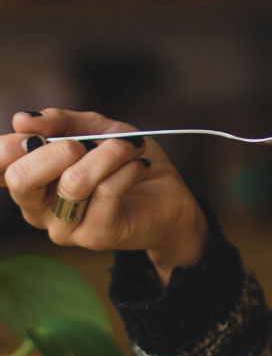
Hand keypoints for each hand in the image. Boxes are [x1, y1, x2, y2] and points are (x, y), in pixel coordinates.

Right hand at [1, 109, 208, 284]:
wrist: (171, 197)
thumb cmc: (127, 162)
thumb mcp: (96, 129)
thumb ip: (61, 122)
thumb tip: (23, 119)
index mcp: (30, 181)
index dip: (12, 144)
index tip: (40, 132)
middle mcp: (38, 209)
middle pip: (21, 178)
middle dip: (59, 149)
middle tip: (89, 144)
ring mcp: (65, 227)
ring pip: (73, 182)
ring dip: (108, 154)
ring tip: (130, 147)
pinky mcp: (96, 236)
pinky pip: (106, 193)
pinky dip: (127, 169)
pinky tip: (139, 166)